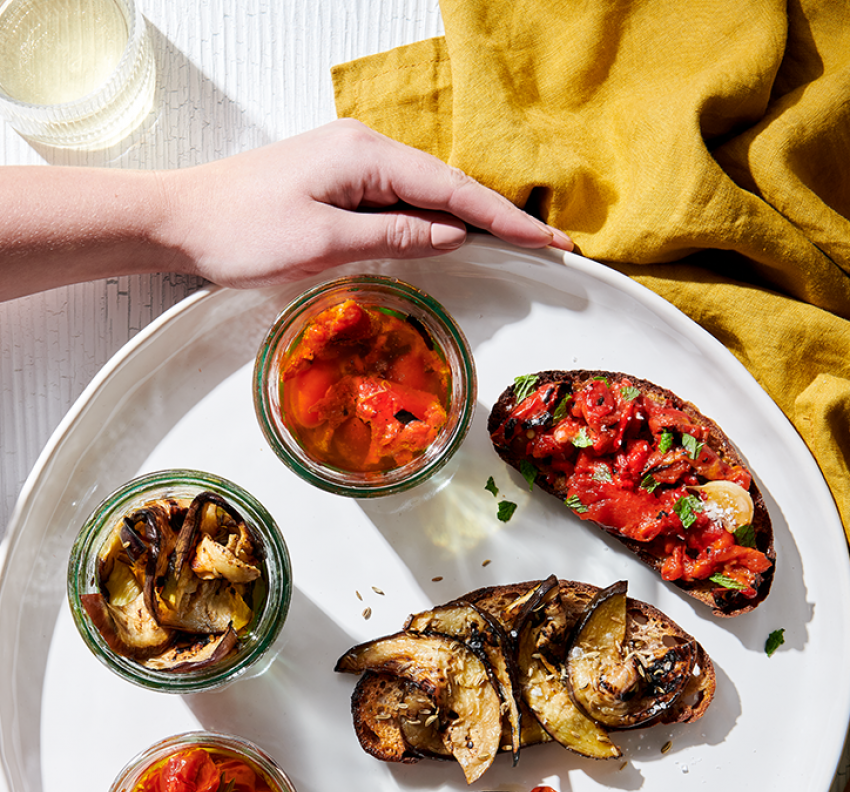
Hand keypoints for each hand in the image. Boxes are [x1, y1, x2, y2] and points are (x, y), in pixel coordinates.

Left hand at [158, 118, 571, 286]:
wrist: (179, 220)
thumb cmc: (241, 232)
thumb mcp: (323, 241)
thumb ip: (394, 235)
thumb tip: (453, 235)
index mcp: (364, 155)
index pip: (453, 192)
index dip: (506, 221)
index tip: (551, 242)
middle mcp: (362, 148)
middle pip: (448, 187)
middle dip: (501, 218)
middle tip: (551, 247)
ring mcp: (349, 161)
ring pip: (427, 193)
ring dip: (471, 219)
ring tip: (519, 245)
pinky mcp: (337, 180)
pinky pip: (400, 199)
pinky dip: (434, 219)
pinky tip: (456, 236)